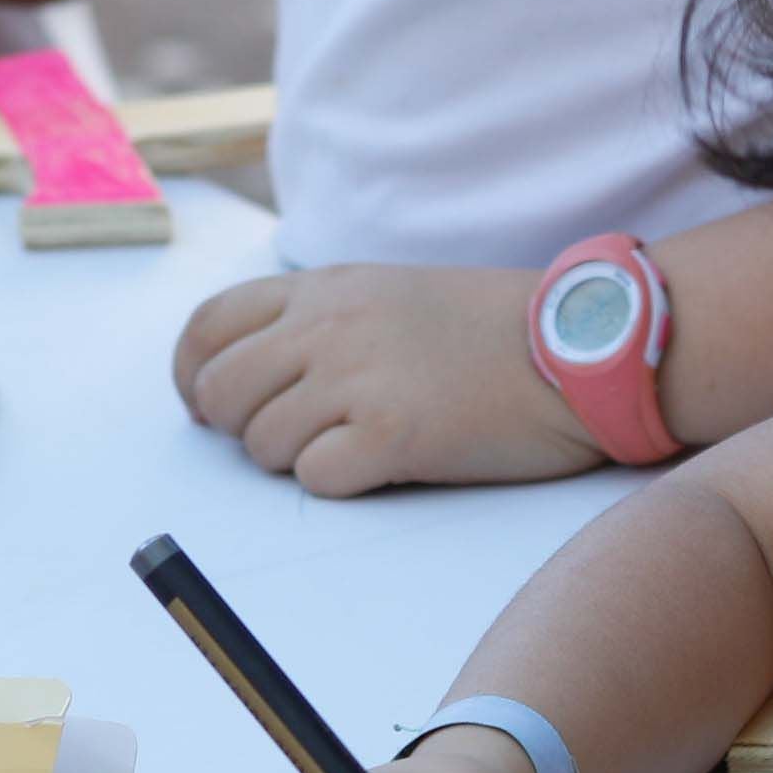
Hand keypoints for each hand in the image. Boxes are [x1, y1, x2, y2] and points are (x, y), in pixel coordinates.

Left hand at [172, 264, 601, 495]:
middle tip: (291, 440)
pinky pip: (317, 479)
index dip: (194, 377)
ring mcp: (357, 380)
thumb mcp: (392, 293)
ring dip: (298, 460)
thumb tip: (259, 374)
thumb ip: (321, 319)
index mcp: (323, 289)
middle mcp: (327, 328)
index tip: (211, 407)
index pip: (208, 326)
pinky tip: (387, 465)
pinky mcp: (392, 436)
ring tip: (360, 447)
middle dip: (241, 430)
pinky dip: (342, 484)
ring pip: (262, 445)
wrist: (579, 348)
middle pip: (221, 393)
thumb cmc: (496, 331)